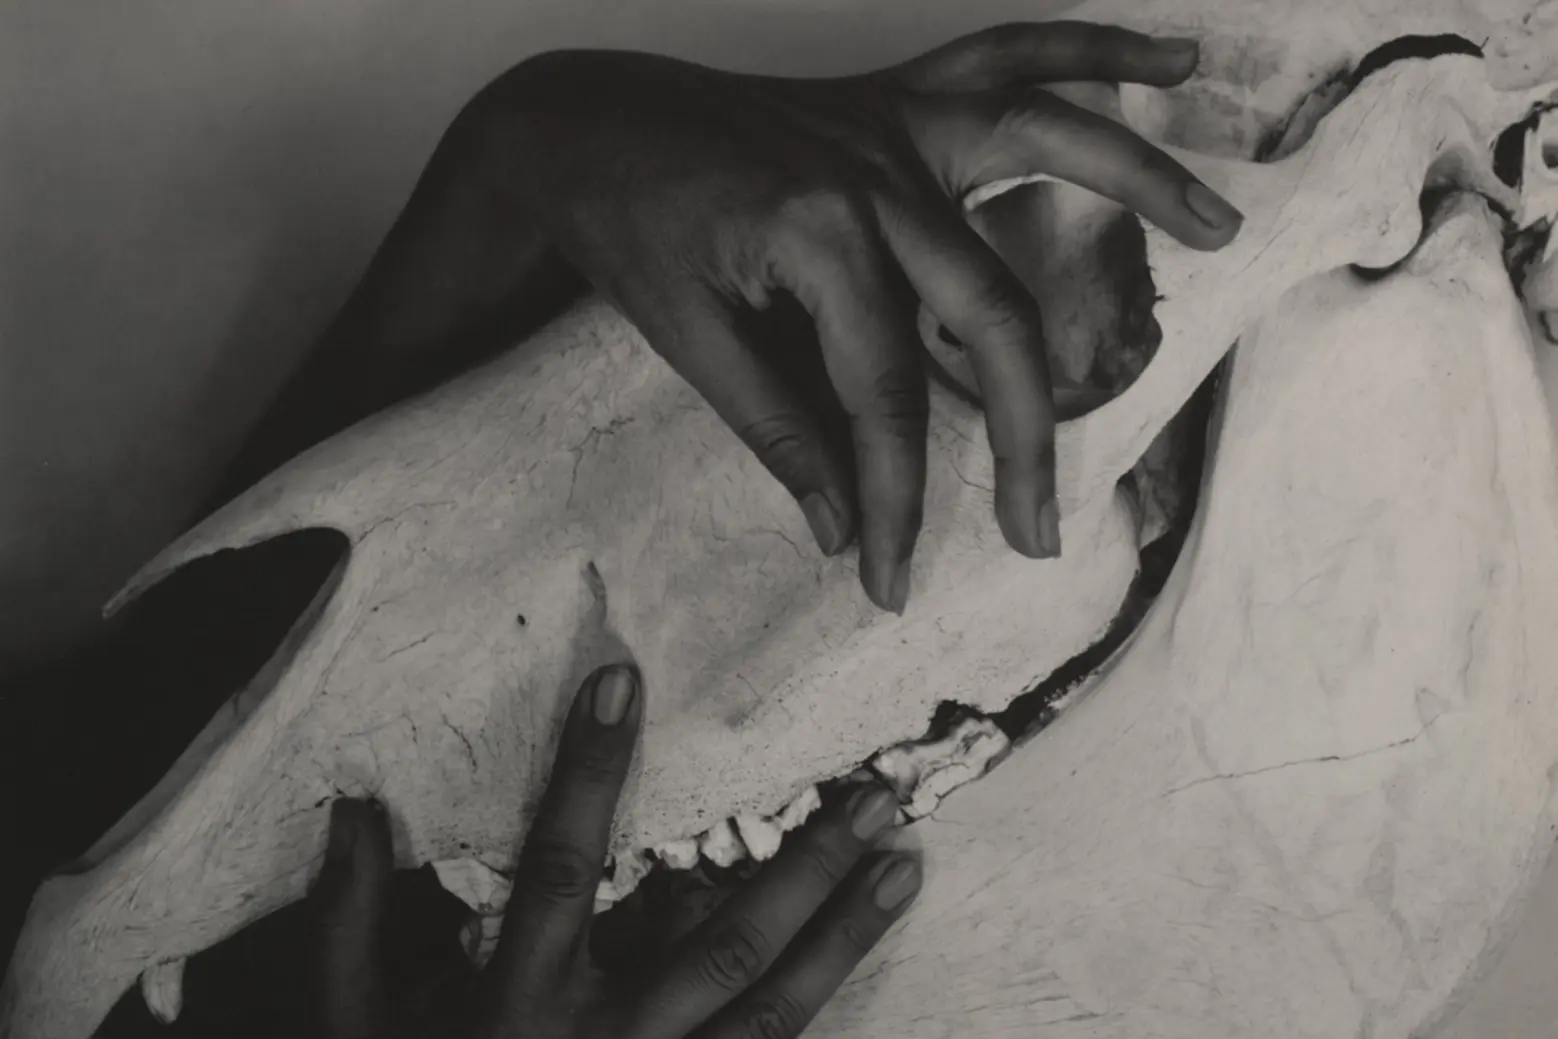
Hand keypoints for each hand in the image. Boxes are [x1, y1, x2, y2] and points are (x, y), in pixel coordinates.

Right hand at [306, 663, 918, 1037]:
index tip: (624, 684)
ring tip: (904, 869)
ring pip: (769, 1014)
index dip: (590, 774)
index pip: (561, 865)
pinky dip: (815, 1026)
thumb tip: (353, 811)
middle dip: (801, 867)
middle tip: (873, 797)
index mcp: (517, 1006)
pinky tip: (864, 976)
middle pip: (719, 945)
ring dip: (841, 939)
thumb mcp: (343, 1029)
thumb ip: (347, 925)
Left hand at [322, 23, 1243, 613]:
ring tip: (1221, 231)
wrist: (581, 127)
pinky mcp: (899, 100)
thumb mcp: (691, 344)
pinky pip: (1011, 57)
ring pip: (1048, 141)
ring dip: (1144, 175)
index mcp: (817, 230)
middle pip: (990, 310)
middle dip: (1025, 436)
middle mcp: (876, 166)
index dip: (893, 500)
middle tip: (1041, 535)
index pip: (881, 397)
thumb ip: (781, 432)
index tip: (892, 580)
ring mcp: (896, 120)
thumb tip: (842, 527)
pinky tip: (1169, 52)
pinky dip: (1092, 48)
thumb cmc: (627, 230)